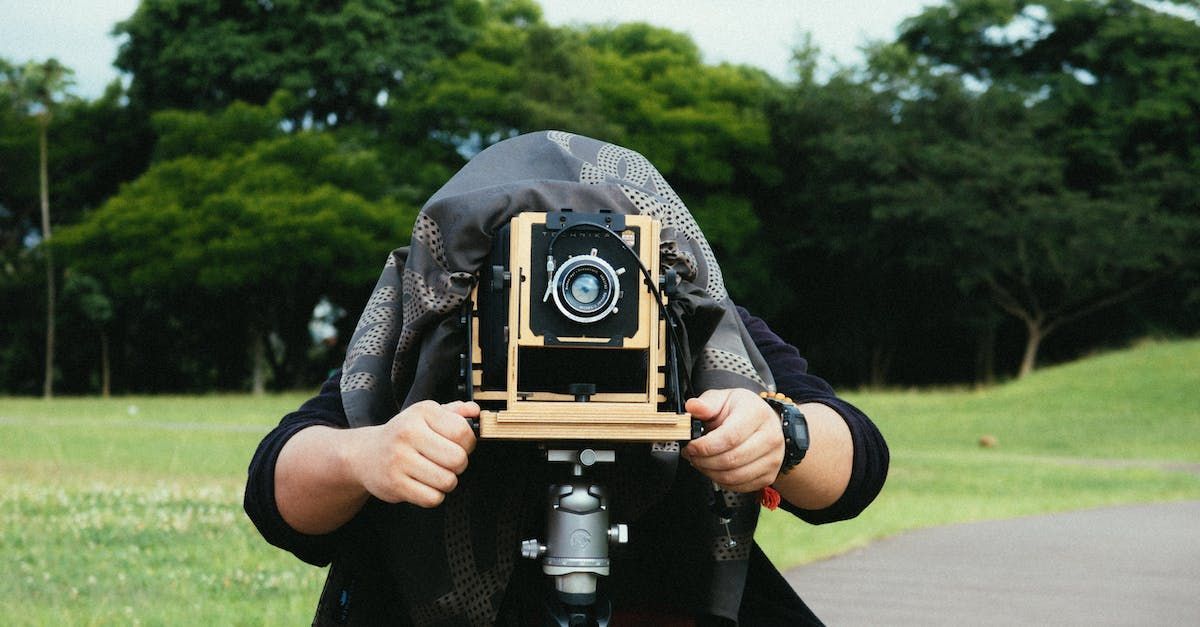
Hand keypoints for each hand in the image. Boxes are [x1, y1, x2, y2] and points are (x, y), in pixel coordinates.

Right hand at [347, 400, 478, 507]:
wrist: (366, 454)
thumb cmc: (403, 434)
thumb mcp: (426, 415)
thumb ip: (455, 411)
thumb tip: (475, 412)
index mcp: (422, 412)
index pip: (462, 432)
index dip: (468, 443)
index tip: (458, 445)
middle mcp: (408, 433)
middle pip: (458, 459)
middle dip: (459, 465)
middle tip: (447, 462)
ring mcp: (399, 459)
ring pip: (447, 481)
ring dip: (447, 481)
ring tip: (435, 473)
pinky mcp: (394, 484)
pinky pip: (432, 498)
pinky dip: (434, 495)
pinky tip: (424, 484)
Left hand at [683, 388, 783, 492]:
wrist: (767, 423)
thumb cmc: (743, 411)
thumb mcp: (724, 398)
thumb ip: (706, 403)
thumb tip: (693, 407)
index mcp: (757, 414)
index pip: (729, 437)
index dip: (705, 446)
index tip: (691, 446)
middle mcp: (770, 437)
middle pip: (731, 460)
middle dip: (704, 461)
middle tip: (692, 455)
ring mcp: (772, 459)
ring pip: (734, 476)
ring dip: (710, 473)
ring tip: (701, 462)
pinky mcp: (769, 476)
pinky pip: (739, 486)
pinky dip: (721, 481)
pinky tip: (714, 469)